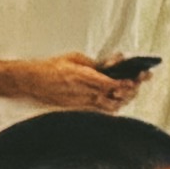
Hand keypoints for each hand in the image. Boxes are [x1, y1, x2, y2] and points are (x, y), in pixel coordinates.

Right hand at [15, 52, 139, 112]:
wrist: (30, 81)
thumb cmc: (50, 68)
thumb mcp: (74, 58)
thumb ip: (95, 63)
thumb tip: (111, 65)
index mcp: (82, 76)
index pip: (111, 83)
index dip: (127, 83)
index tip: (137, 78)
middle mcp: (81, 92)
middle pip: (113, 96)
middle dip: (130, 91)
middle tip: (138, 83)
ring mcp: (79, 102)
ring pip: (108, 107)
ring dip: (122, 100)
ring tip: (130, 92)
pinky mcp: (76, 108)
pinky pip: (98, 110)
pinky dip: (110, 106)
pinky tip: (116, 101)